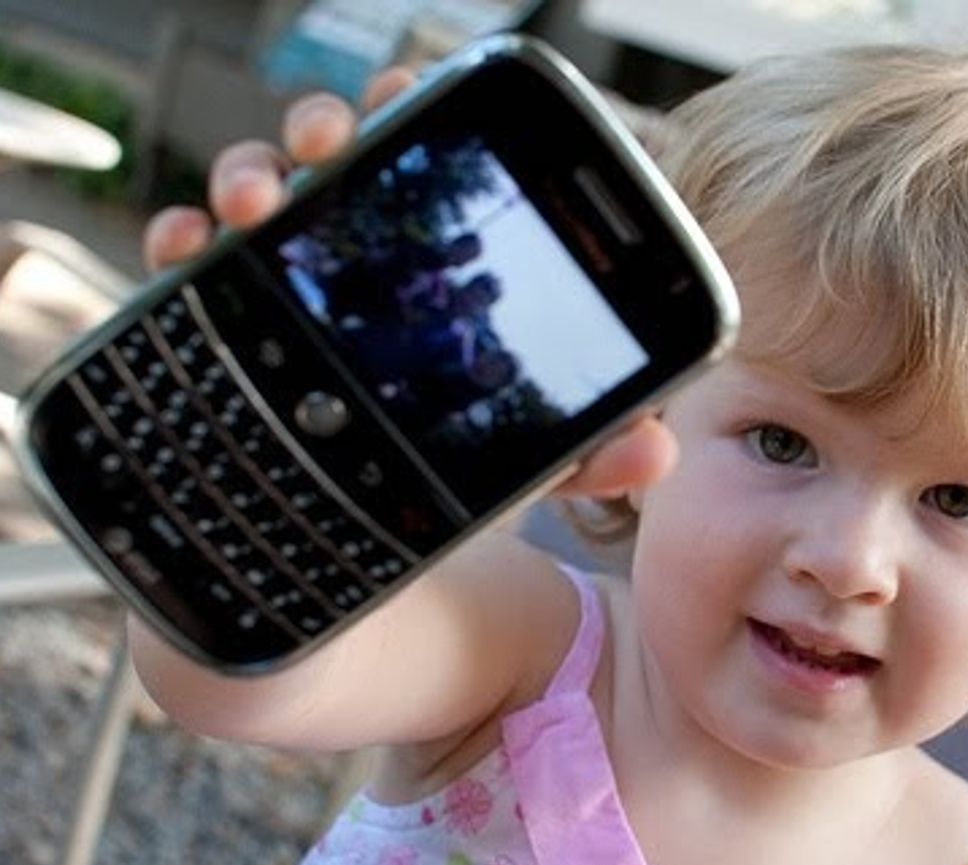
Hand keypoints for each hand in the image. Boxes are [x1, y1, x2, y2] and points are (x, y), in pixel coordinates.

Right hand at [141, 68, 677, 500]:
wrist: (360, 537)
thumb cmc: (445, 471)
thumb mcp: (518, 462)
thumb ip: (584, 449)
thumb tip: (658, 447)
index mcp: (433, 267)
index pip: (426, 170)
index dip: (414, 124)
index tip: (402, 99)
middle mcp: (357, 261)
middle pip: (338, 164)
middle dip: (327, 128)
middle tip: (331, 140)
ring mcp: (291, 284)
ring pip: (261, 197)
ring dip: (251, 173)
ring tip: (257, 200)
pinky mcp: (232, 319)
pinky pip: (199, 267)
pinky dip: (185, 242)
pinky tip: (186, 247)